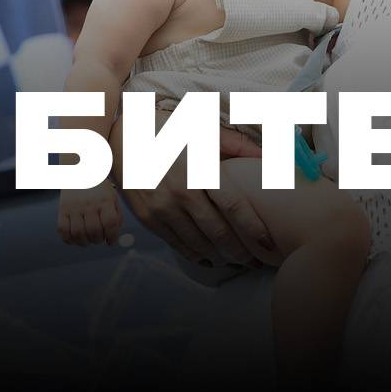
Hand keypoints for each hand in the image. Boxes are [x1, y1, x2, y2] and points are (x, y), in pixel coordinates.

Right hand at [58, 184, 122, 246]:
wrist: (80, 172)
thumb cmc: (100, 189)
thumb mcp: (113, 197)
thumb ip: (117, 215)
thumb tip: (114, 234)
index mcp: (105, 200)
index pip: (110, 223)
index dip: (112, 236)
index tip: (111, 242)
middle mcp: (89, 204)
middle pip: (94, 230)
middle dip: (98, 240)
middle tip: (99, 240)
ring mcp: (74, 207)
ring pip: (78, 233)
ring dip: (84, 242)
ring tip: (88, 241)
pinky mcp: (62, 210)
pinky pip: (63, 230)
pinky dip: (68, 239)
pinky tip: (75, 240)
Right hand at [114, 124, 279, 267]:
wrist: (122, 135)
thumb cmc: (170, 130)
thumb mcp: (204, 130)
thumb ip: (238, 145)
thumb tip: (267, 155)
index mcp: (198, 171)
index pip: (232, 206)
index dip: (252, 226)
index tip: (268, 241)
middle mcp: (179, 194)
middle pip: (216, 231)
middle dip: (239, 250)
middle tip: (257, 260)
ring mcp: (160, 208)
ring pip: (196, 242)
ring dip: (219, 255)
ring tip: (238, 261)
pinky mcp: (146, 217)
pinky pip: (174, 242)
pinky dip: (193, 254)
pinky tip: (209, 259)